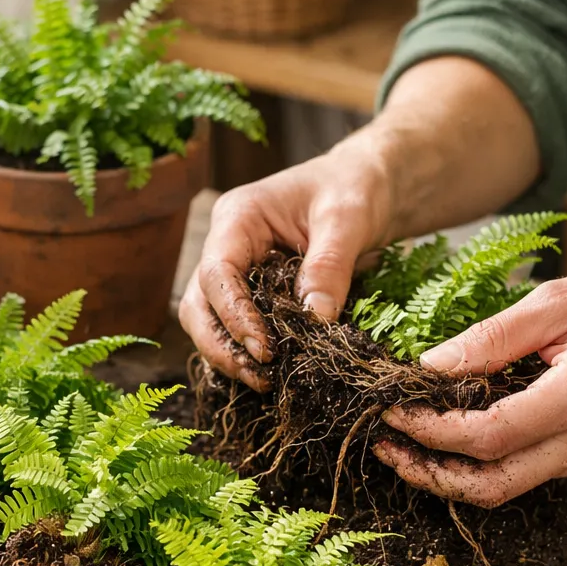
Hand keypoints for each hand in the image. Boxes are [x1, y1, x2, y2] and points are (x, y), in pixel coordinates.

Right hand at [179, 139, 392, 389]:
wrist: (368, 185)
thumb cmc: (355, 188)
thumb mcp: (349, 220)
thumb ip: (330, 266)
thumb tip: (315, 320)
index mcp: (239, 217)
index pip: (217, 273)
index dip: (234, 316)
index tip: (265, 350)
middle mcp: (226, 244)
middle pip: (198, 304)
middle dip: (221, 345)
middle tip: (260, 376)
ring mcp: (236, 269)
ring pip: (208, 320)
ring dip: (230, 354)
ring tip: (267, 380)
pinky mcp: (252, 290)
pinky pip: (235, 326)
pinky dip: (247, 351)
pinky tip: (272, 372)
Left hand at [375, 261, 566, 505]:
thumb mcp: (560, 299)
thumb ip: (493, 336)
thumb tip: (430, 365)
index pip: (488, 435)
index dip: (431, 430)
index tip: (391, 408)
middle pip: (491, 484)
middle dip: (428, 471)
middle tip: (382, 444)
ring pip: (505, 487)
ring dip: (449, 473)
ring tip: (403, 443)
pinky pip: (525, 473)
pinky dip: (480, 463)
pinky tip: (450, 433)